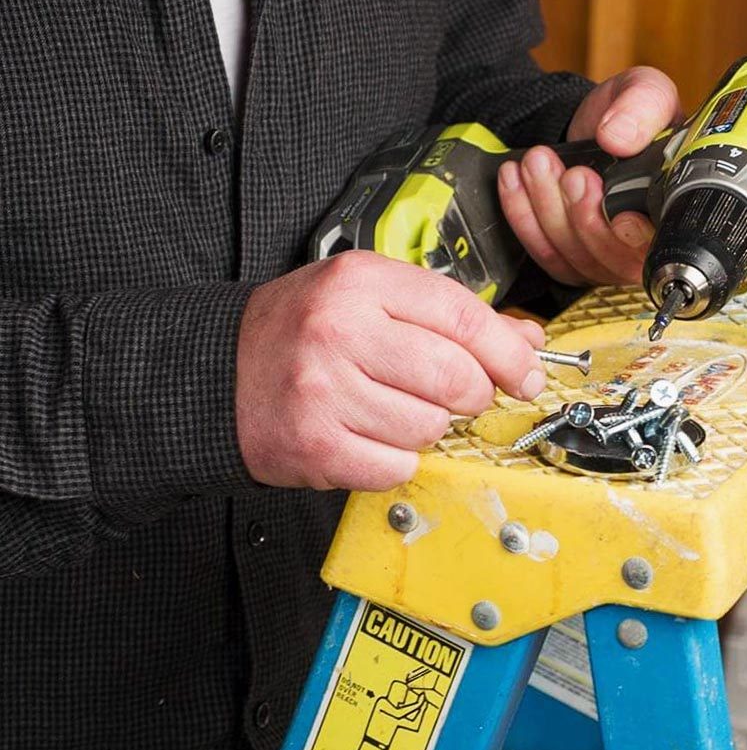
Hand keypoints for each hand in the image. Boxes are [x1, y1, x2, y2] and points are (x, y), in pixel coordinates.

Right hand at [236, 251, 545, 490]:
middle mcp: (339, 332)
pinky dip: (396, 459)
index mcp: (360, 283)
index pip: (462, 317)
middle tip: (462, 396)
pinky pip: (396, 466)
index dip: (508, 353)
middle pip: (455, 378)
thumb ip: (448, 314)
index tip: (527, 374)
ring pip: (430, 428)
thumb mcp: (371, 296)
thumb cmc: (303, 332)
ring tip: (393, 410)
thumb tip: (526, 341)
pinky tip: (369, 436)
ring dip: (427, 428)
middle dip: (474, 395)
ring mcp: (324, 392)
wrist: (215, 373)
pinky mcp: (315, 447)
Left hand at [498, 65, 680, 285]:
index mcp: (673, 213)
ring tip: (538, 162)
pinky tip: (515, 180)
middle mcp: (643, 247)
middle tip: (573, 174)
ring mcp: (605, 260)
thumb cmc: (629, 116)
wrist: (593, 127)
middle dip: (584, 216)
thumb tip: (619, 138)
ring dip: (549, 208)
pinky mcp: (570, 261)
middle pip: (611, 258)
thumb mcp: (647, 93)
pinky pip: (543, 253)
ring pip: (573, 256)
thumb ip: (643, 107)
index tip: (621, 216)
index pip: (660, 248)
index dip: (638, 240)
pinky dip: (523, 215)